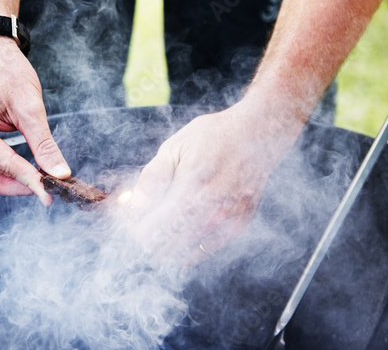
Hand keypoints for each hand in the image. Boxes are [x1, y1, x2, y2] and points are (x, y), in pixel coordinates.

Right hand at [0, 37, 69, 203]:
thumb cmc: (7, 72)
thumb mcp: (30, 106)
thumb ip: (44, 144)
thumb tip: (60, 173)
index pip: (3, 166)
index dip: (31, 182)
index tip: (52, 192)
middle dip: (18, 186)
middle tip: (48, 183)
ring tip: (28, 176)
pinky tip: (11, 169)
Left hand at [125, 100, 301, 264]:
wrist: (256, 134)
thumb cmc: (212, 137)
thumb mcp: (174, 147)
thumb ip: (153, 178)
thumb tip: (134, 204)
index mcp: (190, 189)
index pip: (155, 229)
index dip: (137, 231)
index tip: (131, 222)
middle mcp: (211, 211)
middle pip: (168, 246)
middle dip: (149, 240)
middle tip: (142, 226)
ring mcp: (228, 221)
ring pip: (187, 254)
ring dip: (167, 247)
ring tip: (160, 229)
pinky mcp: (240, 224)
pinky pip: (208, 250)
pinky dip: (190, 249)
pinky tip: (182, 234)